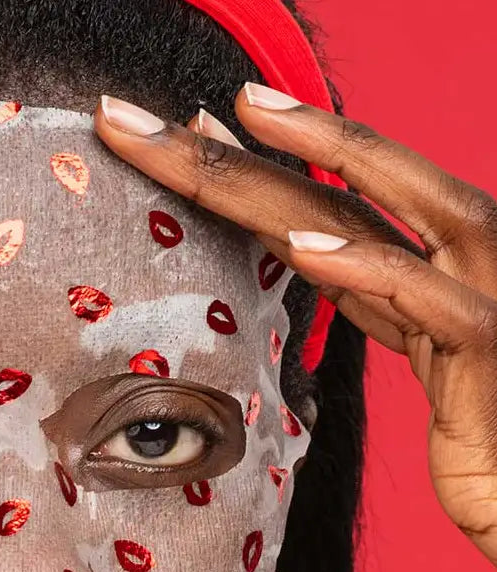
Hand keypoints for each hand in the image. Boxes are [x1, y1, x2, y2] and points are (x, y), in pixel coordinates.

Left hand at [96, 87, 496, 567]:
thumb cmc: (487, 428)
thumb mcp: (417, 350)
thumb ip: (371, 299)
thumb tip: (298, 248)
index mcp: (425, 266)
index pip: (324, 205)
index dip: (253, 166)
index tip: (184, 130)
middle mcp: (453, 262)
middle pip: (333, 192)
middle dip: (235, 149)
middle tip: (136, 116)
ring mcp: (478, 295)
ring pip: (378, 217)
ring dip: (300, 165)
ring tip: (223, 122)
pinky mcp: (487, 346)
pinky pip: (423, 299)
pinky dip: (363, 268)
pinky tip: (300, 244)